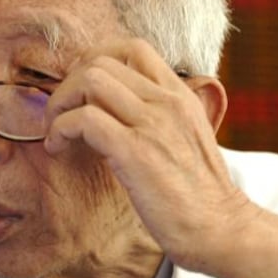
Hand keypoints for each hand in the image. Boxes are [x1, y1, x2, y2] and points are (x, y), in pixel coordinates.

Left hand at [41, 38, 249, 272]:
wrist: (221, 229)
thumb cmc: (196, 193)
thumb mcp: (184, 137)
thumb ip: (158, 115)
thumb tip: (116, 106)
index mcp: (179, 95)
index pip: (131, 47)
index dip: (93, 61)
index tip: (79, 91)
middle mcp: (167, 101)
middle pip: (101, 61)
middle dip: (68, 84)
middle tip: (60, 115)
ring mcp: (152, 124)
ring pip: (89, 81)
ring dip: (60, 104)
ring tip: (56, 131)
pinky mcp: (135, 151)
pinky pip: (84, 119)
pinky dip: (60, 130)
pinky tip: (57, 148)